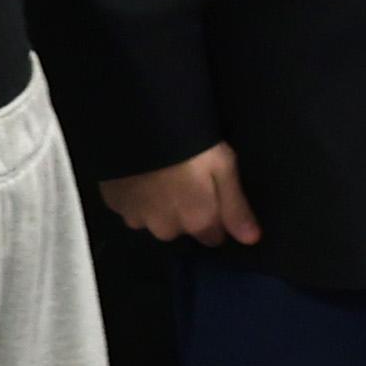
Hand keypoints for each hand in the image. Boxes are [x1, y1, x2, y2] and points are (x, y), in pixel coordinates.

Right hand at [100, 142, 261, 246]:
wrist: (140, 124)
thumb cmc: (192, 143)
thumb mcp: (223, 168)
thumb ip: (236, 208)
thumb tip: (251, 240)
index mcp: (197, 222)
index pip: (212, 237)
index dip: (215, 216)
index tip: (211, 193)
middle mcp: (166, 229)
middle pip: (181, 228)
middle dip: (184, 211)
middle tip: (184, 177)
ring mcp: (137, 218)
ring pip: (154, 219)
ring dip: (158, 205)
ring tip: (159, 174)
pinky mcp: (114, 204)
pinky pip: (130, 206)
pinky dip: (136, 195)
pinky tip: (140, 172)